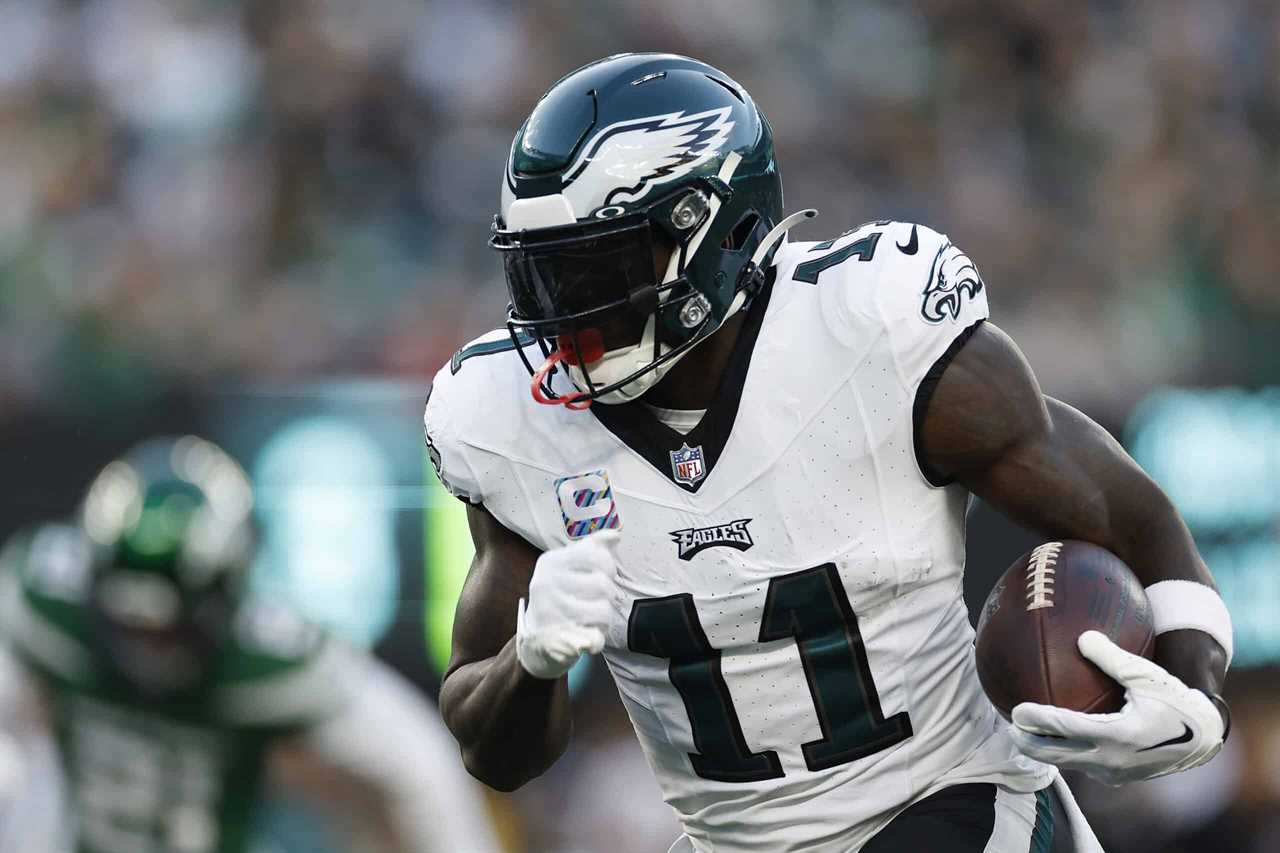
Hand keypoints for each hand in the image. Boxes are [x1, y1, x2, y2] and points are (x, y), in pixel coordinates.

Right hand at [515, 531, 620, 679]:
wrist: (536, 638)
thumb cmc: (562, 596)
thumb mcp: (571, 566)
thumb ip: (593, 547)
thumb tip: (617, 534)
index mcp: (551, 563)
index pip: (596, 556)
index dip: (608, 567)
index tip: (603, 575)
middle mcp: (545, 585)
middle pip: (604, 586)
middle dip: (608, 596)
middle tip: (597, 601)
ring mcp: (549, 613)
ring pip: (604, 613)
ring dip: (605, 619)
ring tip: (592, 619)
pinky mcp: (557, 641)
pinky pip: (594, 639)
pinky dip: (597, 640)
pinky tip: (589, 636)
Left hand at [1009, 630, 1224, 785]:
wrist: (1203, 737)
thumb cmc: (1174, 700)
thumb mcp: (1146, 674)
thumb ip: (1112, 658)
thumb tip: (1082, 636)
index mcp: (1119, 735)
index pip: (1067, 728)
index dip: (1038, 720)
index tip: (1016, 711)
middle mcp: (1113, 759)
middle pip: (1058, 755)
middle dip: (1029, 743)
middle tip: (1009, 727)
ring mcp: (1115, 772)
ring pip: (1069, 764)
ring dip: (1045, 751)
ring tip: (1023, 734)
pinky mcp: (1117, 777)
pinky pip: (1083, 765)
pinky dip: (1065, 753)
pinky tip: (1053, 738)